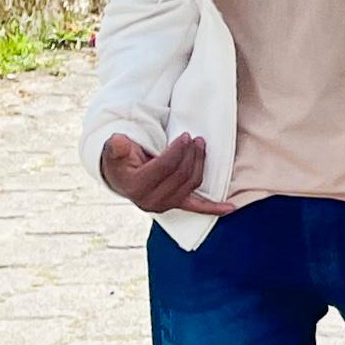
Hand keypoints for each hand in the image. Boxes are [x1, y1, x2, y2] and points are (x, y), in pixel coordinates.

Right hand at [99, 132, 224, 216]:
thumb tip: (119, 141)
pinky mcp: (176, 204)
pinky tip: (230, 208)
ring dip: (200, 163)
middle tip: (195, 138)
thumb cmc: (120, 162)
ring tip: (201, 145)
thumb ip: (116, 146)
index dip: (178, 150)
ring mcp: (166, 205)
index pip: (166, 167)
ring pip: (192, 183)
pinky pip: (197, 207)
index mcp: (137, 187)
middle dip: (191, 154)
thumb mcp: (114, 151)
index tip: (185, 136)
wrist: (120, 178)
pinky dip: (214, 208)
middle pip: (181, 175)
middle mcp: (152, 200)